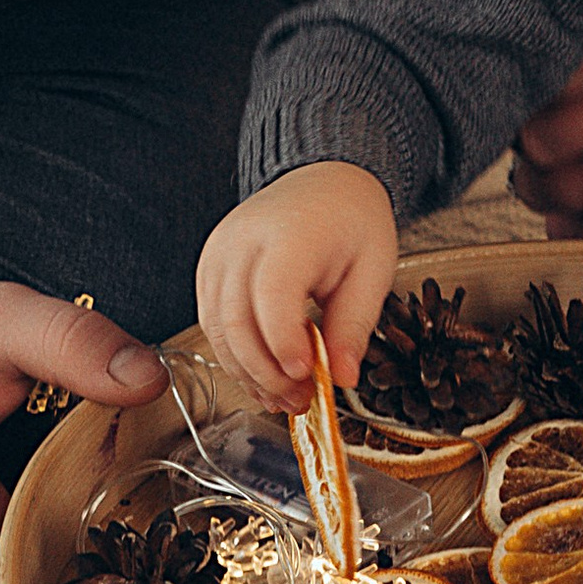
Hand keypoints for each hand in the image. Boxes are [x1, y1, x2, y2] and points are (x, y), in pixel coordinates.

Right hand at [196, 163, 399, 408]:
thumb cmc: (351, 221)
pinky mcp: (209, 269)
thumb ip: (354, 325)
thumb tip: (341, 378)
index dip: (284, 345)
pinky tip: (264, 377)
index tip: (308, 376)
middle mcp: (242, 242)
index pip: (272, 297)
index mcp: (290, 235)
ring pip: (217, 330)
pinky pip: (211, 323)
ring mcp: (218, 254)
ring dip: (249, 373)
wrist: (323, 183)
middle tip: (300, 400)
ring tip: (285, 397)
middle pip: (236, 321)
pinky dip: (235, 357)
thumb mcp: (373, 270)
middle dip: (267, 373)